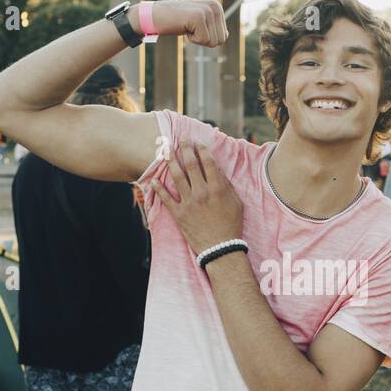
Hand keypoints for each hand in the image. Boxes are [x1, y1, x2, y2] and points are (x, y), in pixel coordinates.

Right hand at [132, 0, 226, 46]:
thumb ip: (213, 27)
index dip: (207, 38)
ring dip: (197, 39)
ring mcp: (207, 10)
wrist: (156, 16)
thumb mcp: (199, 23)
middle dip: (204, 39)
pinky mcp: (198, 17)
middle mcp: (215, 6)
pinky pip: (203, 40)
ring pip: (213, 42)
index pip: (224, 36)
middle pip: (221, 40)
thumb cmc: (177, 21)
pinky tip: (184, 27)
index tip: (195, 27)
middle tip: (190, 27)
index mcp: (217, 6)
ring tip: (187, 26)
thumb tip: (226, 36)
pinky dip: (192, 39)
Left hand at [151, 139, 242, 255]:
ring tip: (165, 151)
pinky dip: (158, 188)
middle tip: (181, 140)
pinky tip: (154, 179)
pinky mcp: (179, 214)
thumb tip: (217, 170)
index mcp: (217, 189)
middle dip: (185, 149)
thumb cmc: (231, 226)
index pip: (208, 162)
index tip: (198, 143)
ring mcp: (189, 203)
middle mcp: (202, 193)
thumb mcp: (236, 203)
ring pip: (176, 177)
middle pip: (190, 165)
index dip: (202, 150)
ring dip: (170, 161)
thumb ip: (227, 185)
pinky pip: (166, 198)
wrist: (220, 249)